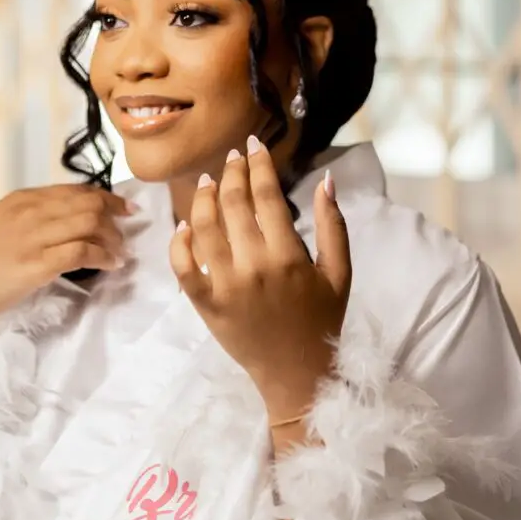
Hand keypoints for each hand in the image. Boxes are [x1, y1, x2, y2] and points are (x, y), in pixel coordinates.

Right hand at [0, 183, 136, 326]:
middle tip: (126, 233)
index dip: (107, 197)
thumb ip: (35, 214)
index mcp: (23, 199)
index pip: (76, 190)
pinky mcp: (37, 264)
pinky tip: (111, 264)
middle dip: (115, 217)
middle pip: (88, 204)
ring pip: (90, 223)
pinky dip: (104, 256)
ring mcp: (34, 237)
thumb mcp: (4, 223)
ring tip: (120, 252)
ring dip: (113, 239)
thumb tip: (72, 216)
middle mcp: (30, 212)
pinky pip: (82, 251)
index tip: (125, 207)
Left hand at [169, 136, 351, 419]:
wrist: (297, 374)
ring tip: (206, 181)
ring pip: (204, 228)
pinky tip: (186, 225)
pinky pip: (183, 268)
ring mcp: (225, 286)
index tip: (253, 145)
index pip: (267, 196)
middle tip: (231, 157)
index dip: (259, 165)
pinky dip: (180, 243)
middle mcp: (254, 267)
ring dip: (203, 198)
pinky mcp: (205, 305)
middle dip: (231, 173)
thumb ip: (334, 225)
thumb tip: (326, 179)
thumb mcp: (340, 273)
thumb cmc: (323, 321)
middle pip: (234, 205)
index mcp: (289, 256)